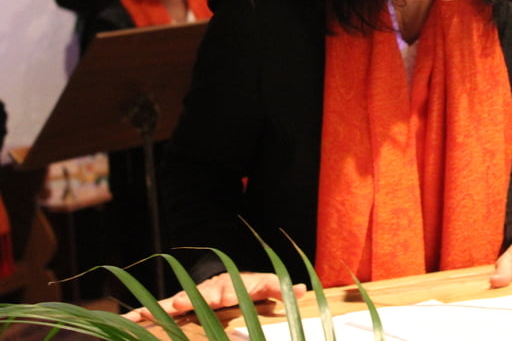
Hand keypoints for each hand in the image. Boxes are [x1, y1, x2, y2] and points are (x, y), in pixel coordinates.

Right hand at [122, 272, 305, 321]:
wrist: (225, 273)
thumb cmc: (248, 284)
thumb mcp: (266, 283)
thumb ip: (280, 288)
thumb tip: (304, 290)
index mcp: (229, 286)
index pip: (227, 290)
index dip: (223, 293)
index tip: (219, 297)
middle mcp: (207, 290)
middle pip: (196, 295)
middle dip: (189, 299)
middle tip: (179, 304)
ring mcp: (191, 296)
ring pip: (174, 300)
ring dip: (161, 306)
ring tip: (142, 313)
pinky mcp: (179, 303)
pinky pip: (159, 308)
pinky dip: (143, 312)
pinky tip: (128, 318)